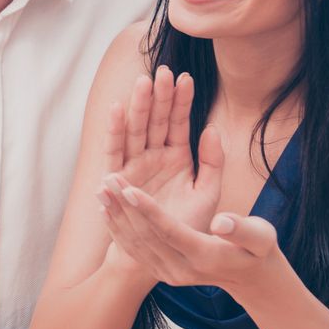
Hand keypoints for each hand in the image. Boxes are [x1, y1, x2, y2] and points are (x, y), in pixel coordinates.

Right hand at [98, 67, 221, 275]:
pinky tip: (118, 108)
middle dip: (158, 96)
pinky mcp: (117, 178)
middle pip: (155, 120)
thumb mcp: (207, 195)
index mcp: (177, 157)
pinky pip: (115, 151)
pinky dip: (115, 130)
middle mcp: (153, 156)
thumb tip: (212, 128)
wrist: (162, 256)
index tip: (187, 78)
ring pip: (136, 130)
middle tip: (162, 71)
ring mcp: (134, 165)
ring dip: (138, 107)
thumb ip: (213, 163)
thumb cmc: (186, 227)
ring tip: (143, 83)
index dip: (182, 101)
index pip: (179, 122)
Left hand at [99, 178, 284, 291]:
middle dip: (125, 206)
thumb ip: (242, 228)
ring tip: (101, 188)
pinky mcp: (161, 271)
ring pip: (135, 243)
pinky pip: (134, 249)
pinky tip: (106, 209)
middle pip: (146, 236)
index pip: (169, 231)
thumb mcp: (260, 237)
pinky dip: (118, 228)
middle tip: (109, 179)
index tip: (129, 189)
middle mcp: (181, 269)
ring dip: (116, 216)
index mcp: (204, 256)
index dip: (148, 210)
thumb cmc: (257, 249)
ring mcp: (168, 273)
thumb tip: (222, 221)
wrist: (249, 277)